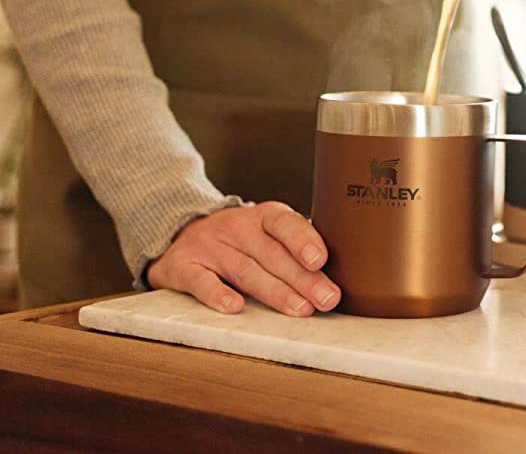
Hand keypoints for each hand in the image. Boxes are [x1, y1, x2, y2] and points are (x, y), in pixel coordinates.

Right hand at [146, 200, 338, 316]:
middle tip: (327, 298)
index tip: (321, 260)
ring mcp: (209, 247)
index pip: (285, 223)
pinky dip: (217, 294)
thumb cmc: (241, 241)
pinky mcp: (183, 267)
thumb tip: (342, 271)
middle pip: (272, 254)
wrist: (183, 235)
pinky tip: (235, 307)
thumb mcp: (267, 234)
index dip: (303, 240)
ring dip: (275, 291)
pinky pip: (200, 281)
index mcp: (262, 217)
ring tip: (300, 308)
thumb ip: (296, 248)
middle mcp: (236, 228)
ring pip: (245, 270)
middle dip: (303, 278)